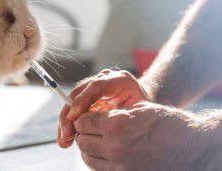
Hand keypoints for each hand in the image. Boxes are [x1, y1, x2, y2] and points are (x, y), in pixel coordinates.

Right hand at [58, 69, 147, 147]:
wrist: (146, 107)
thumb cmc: (147, 113)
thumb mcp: (140, 114)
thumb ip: (122, 117)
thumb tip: (101, 127)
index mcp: (120, 80)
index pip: (96, 86)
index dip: (83, 101)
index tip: (74, 118)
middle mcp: (103, 80)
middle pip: (78, 94)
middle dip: (69, 115)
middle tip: (67, 136)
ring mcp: (93, 88)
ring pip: (71, 102)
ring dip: (65, 122)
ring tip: (64, 142)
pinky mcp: (88, 98)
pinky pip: (73, 110)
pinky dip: (68, 125)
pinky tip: (65, 138)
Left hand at [73, 102, 221, 169]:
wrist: (192, 148)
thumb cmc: (168, 124)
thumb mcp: (140, 110)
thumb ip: (115, 114)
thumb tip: (96, 118)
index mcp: (117, 124)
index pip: (83, 121)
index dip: (82, 117)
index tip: (86, 117)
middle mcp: (114, 146)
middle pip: (82, 140)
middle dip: (83, 132)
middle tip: (90, 129)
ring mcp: (119, 165)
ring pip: (87, 157)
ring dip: (88, 148)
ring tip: (97, 141)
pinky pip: (99, 169)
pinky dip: (97, 161)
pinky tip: (106, 154)